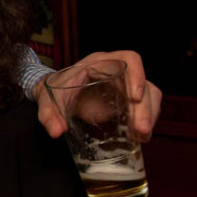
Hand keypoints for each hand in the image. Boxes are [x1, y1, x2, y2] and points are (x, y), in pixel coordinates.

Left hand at [34, 50, 161, 140]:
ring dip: (149, 117)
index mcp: (99, 63)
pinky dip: (145, 121)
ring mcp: (125, 86)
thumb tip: (56, 131)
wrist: (54, 94)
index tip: (135, 97)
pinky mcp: (128, 101)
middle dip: (145, 108)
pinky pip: (145, 108)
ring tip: (141, 137)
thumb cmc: (54, 91)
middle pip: (144, 83)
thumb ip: (48, 115)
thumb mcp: (47, 101)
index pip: (128, 59)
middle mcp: (117, 72)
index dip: (137, 75)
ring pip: (150, 96)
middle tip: (140, 130)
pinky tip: (139, 137)